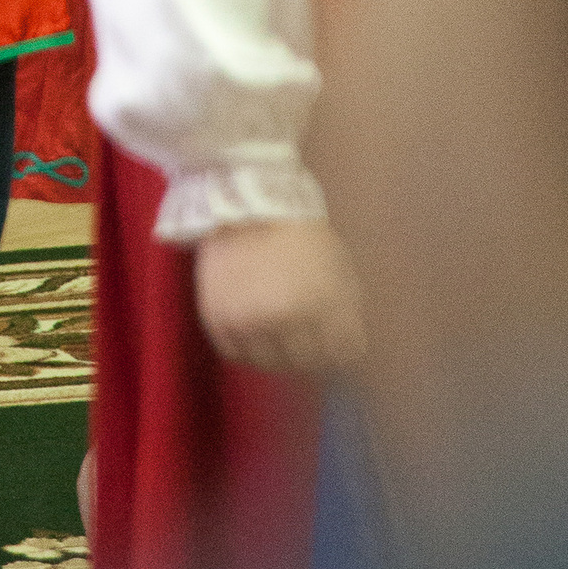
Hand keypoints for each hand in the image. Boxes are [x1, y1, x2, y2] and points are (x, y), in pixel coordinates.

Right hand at [194, 216, 366, 374]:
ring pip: (270, 364)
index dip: (343, 348)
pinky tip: (251, 329)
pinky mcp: (217, 318)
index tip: (335, 341)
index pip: (344, 355)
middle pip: (307, 364)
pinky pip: (235, 354)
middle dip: (311, 353)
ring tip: (276, 333)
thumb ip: (348, 311)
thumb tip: (350, 350)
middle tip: (305, 336)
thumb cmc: (300, 235)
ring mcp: (248, 320)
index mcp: (323, 303)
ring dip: (277, 354)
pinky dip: (245, 347)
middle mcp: (286, 317)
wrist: (244, 204)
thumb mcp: (340, 267)